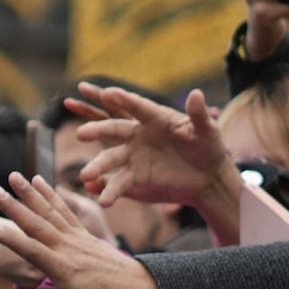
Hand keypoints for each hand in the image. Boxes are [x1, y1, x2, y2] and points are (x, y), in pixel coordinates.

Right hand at [0, 174, 160, 288]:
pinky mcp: (82, 232)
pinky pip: (64, 210)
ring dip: (30, 193)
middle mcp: (68, 248)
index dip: (12, 240)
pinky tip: (39, 181)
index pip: (33, 251)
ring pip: (50, 211)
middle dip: (15, 206)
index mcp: (63, 269)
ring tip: (13, 175)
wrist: (138, 288)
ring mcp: (76, 237)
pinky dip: (50, 194)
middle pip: (37, 224)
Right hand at [66, 83, 240, 232]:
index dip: (121, 99)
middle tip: (81, 134)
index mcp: (153, 118)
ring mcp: (133, 158)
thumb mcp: (207, 130)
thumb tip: (197, 94)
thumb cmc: (208, 148)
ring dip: (96, 167)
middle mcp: (136, 136)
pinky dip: (105, 190)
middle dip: (96, 130)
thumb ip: (199, 114)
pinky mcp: (134, 179)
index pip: (134, 106)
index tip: (105, 93)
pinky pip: (117, 184)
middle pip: (112, 129)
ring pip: (110, 159)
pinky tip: (97, 195)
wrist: (207, 178)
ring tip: (85, 176)